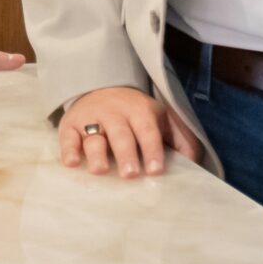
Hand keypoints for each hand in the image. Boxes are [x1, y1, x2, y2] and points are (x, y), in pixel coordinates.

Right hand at [58, 85, 198, 178]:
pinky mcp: (71, 125)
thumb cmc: (136, 115)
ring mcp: (91, 118)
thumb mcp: (161, 119)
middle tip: (130, 174)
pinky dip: (69, 149)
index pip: (148, 131)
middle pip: (121, 134)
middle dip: (126, 153)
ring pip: (94, 136)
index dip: (152, 150)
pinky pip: (68, 137)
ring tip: (101, 170)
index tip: (156, 171)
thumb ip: (180, 139)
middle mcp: (115, 113)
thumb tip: (194, 164)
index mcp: (140, 111)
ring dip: (97, 153)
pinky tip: (72, 162)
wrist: (101, 88)